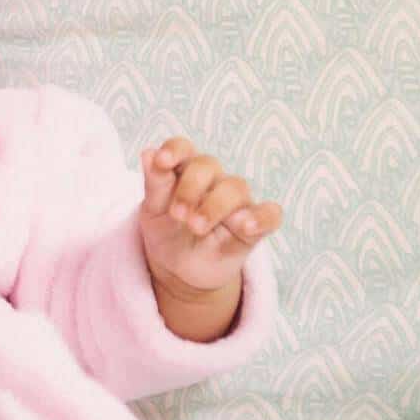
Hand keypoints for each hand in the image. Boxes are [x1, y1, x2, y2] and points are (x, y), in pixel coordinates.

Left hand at [138, 138, 281, 297]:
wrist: (179, 271)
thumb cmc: (167, 232)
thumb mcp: (153, 212)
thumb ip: (155, 184)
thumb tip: (148, 153)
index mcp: (184, 170)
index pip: (184, 148)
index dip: (175, 150)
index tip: (162, 161)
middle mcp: (213, 180)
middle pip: (208, 166)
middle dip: (190, 188)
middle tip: (177, 215)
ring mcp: (236, 202)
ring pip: (236, 187)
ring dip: (215, 206)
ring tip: (196, 227)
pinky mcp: (254, 226)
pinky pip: (270, 215)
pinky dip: (261, 218)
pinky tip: (245, 226)